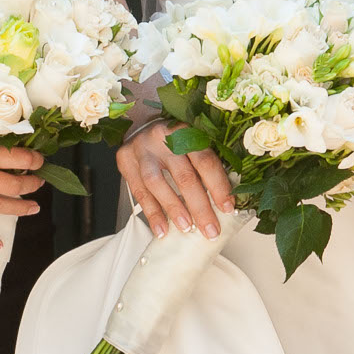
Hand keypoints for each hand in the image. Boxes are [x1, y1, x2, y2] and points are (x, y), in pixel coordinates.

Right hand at [119, 121, 234, 241]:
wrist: (141, 124)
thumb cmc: (173, 138)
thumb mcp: (191, 142)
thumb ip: (205, 165)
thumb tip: (225, 200)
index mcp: (186, 131)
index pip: (205, 161)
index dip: (218, 187)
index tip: (228, 209)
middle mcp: (162, 138)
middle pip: (183, 176)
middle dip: (200, 208)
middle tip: (211, 230)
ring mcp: (141, 149)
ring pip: (157, 184)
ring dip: (174, 209)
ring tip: (187, 228)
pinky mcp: (125, 161)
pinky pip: (139, 192)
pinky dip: (152, 213)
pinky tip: (162, 229)